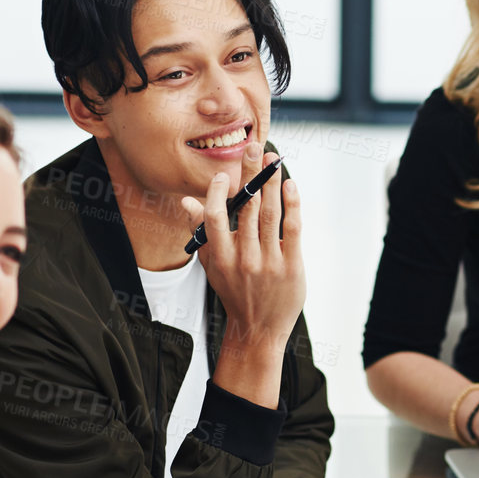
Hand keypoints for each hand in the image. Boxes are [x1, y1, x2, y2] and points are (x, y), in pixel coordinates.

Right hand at [179, 144, 305, 357]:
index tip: (222, 175)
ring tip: (273, 160)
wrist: (259, 329)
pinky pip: (291, 229)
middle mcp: (243, 259)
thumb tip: (186, 202)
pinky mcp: (292, 266)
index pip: (214, 217)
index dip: (217, 193)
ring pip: (270, 214)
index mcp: (220, 257)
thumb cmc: (234, 292)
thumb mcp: (212, 265)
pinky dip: (292, 205)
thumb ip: (201, 232)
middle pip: (246, 208)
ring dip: (272, 183)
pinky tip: (291, 186)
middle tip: (254, 147)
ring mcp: (269, 263)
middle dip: (250, 175)